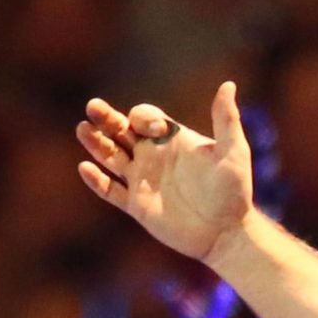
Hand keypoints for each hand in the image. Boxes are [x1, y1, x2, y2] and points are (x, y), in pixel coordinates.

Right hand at [75, 83, 253, 263]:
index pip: (144, 117)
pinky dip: (97, 181)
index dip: (143, 117)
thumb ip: (226, 120)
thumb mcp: (234, 152)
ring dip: (95, 143)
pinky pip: (110, 191)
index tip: (154, 129)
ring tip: (82, 129)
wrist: (229, 233)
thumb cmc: (235, 192)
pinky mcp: (137, 206)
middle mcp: (152, 156)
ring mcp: (142, 180)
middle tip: (93, 108)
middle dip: (106, 118)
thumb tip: (228, 84)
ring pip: (109, 156)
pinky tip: (86, 168)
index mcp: (170, 140)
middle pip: (119, 130)